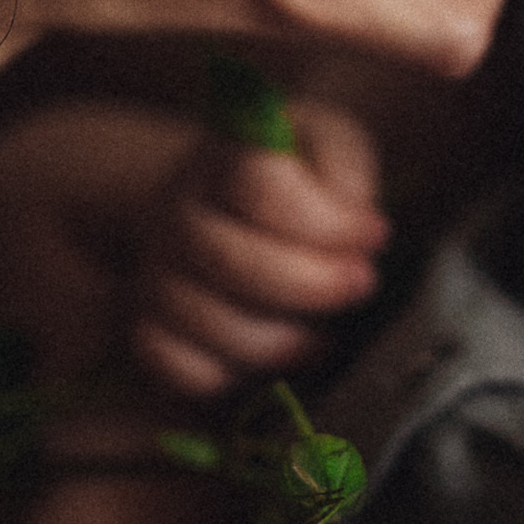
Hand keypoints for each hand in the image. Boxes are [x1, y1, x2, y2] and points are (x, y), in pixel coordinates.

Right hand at [132, 98, 390, 399]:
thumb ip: (346, 171)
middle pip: (227, 257)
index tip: (377, 234)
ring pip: (202, 319)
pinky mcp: (147, 325)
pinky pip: (172, 365)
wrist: (225, 206)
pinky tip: (274, 363)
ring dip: (278, 341)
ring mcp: (153, 270)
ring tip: (325, 338)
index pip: (257, 184)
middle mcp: (174, 209)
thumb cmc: (295, 176)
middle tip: (362, 284)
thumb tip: (353, 220)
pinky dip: (228, 376)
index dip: (326, 221)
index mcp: (222, 156)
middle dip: (309, 284)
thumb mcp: (331, 148)